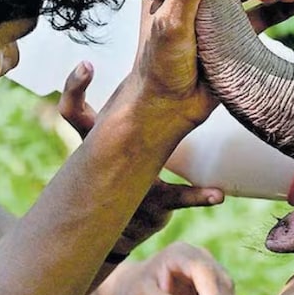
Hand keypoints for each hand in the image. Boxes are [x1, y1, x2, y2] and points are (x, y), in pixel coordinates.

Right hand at [59, 64, 223, 253]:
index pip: (76, 112)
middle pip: (92, 132)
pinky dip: (201, 195)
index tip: (86, 64)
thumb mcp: (121, 145)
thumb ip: (133, 112)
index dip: (74, 88)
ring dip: (141, 148)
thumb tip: (151, 67)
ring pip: (138, 169)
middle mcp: (110, 158)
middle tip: (90, 71)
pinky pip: (181, 197)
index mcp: (102, 141)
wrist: (126, 230)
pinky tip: (218, 194)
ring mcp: (130, 180)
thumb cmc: (126, 176)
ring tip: (164, 138)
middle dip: (86, 103)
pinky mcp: (158, 202)